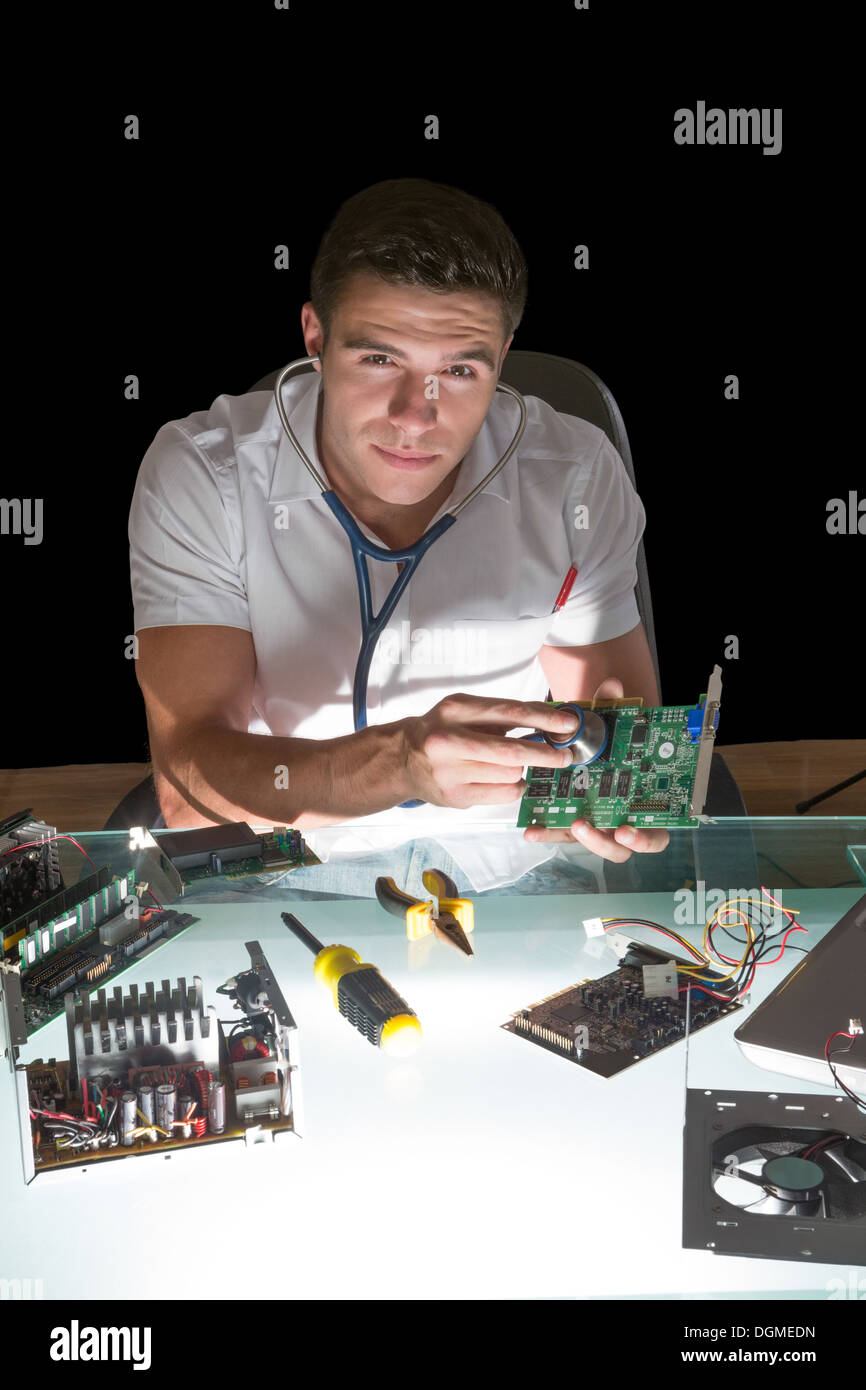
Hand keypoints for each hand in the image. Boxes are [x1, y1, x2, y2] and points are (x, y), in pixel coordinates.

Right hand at [402, 693, 579, 808]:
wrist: (402, 760)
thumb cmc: (441, 731)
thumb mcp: (465, 710)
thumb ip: (503, 714)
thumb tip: (551, 719)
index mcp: (455, 710)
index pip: (510, 713)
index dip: (545, 719)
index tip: (569, 723)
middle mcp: (449, 741)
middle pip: (513, 752)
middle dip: (546, 754)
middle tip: (564, 755)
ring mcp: (451, 772)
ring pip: (511, 774)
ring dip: (523, 770)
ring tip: (514, 764)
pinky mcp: (456, 797)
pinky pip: (504, 794)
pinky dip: (514, 786)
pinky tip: (506, 780)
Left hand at [521, 677, 670, 861]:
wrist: (597, 746)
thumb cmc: (615, 745)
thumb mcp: (615, 725)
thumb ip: (613, 706)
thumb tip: (610, 685)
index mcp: (647, 805)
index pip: (655, 832)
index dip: (643, 838)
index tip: (626, 830)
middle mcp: (626, 821)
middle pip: (622, 848)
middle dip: (603, 842)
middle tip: (586, 825)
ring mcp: (600, 824)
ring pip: (593, 845)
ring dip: (579, 838)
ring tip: (566, 823)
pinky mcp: (575, 824)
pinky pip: (563, 833)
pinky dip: (548, 832)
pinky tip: (530, 829)